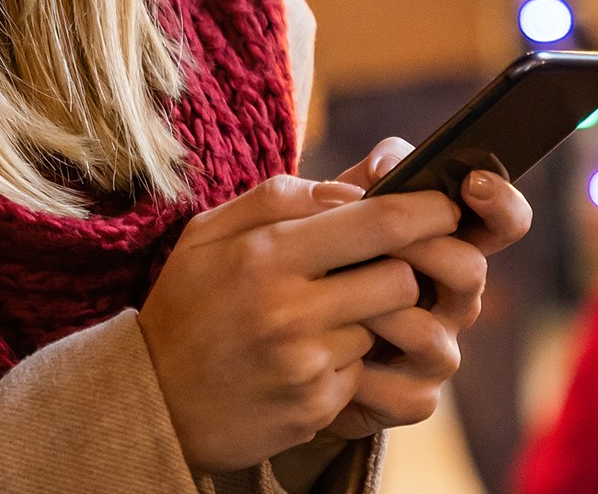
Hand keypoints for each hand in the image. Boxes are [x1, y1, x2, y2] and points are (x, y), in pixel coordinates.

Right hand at [138, 173, 462, 471]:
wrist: (152, 399)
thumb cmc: (186, 303)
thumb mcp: (210, 232)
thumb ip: (279, 198)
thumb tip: (350, 192)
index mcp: (266, 254)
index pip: (378, 222)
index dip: (427, 210)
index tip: (445, 206)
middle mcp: (290, 310)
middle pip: (400, 276)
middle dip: (407, 266)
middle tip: (395, 259)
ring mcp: (306, 364)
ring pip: (387, 325)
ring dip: (374, 315)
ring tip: (335, 310)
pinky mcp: (317, 406)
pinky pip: (364, 368)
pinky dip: (350, 357)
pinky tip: (312, 354)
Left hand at [322, 138, 534, 437]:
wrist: (283, 336)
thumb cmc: (324, 258)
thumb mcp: (343, 206)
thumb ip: (372, 174)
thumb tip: (389, 165)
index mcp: (450, 244)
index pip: (504, 222)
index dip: (501, 203)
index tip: (474, 183)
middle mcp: (456, 297)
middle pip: (470, 271)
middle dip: (422, 250)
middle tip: (379, 238)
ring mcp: (440, 350)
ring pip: (432, 333)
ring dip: (381, 312)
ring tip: (334, 298)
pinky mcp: (416, 398)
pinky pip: (407, 392)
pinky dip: (364, 375)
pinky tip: (329, 359)